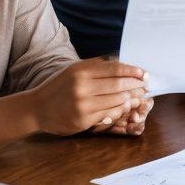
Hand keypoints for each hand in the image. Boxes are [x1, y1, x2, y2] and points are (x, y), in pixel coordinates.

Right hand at [30, 59, 147, 135]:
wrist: (38, 108)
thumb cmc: (59, 87)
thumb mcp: (74, 70)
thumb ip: (96, 66)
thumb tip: (121, 63)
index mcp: (81, 72)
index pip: (114, 69)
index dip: (132, 71)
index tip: (143, 73)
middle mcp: (83, 88)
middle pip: (119, 85)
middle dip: (136, 85)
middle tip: (146, 85)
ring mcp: (84, 106)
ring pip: (117, 101)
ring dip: (132, 99)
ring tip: (140, 96)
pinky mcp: (84, 121)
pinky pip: (109, 114)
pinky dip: (120, 110)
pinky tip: (126, 106)